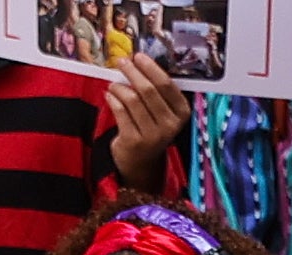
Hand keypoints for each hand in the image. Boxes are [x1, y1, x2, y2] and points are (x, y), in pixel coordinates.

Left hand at [107, 55, 189, 185]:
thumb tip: (138, 60)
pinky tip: (109, 96)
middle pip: (148, 90)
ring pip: (132, 99)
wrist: (141, 160)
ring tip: (114, 85)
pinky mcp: (134, 141)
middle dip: (132, 72)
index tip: (138, 56)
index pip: (166, 85)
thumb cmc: (150, 126)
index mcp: (181, 113)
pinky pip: (120, 110)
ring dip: (119, 87)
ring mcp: (153, 135)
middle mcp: (170, 125)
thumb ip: (157, 89)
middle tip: (122, 62)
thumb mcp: (162, 110)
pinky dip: (112, 99)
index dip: (150, 68)